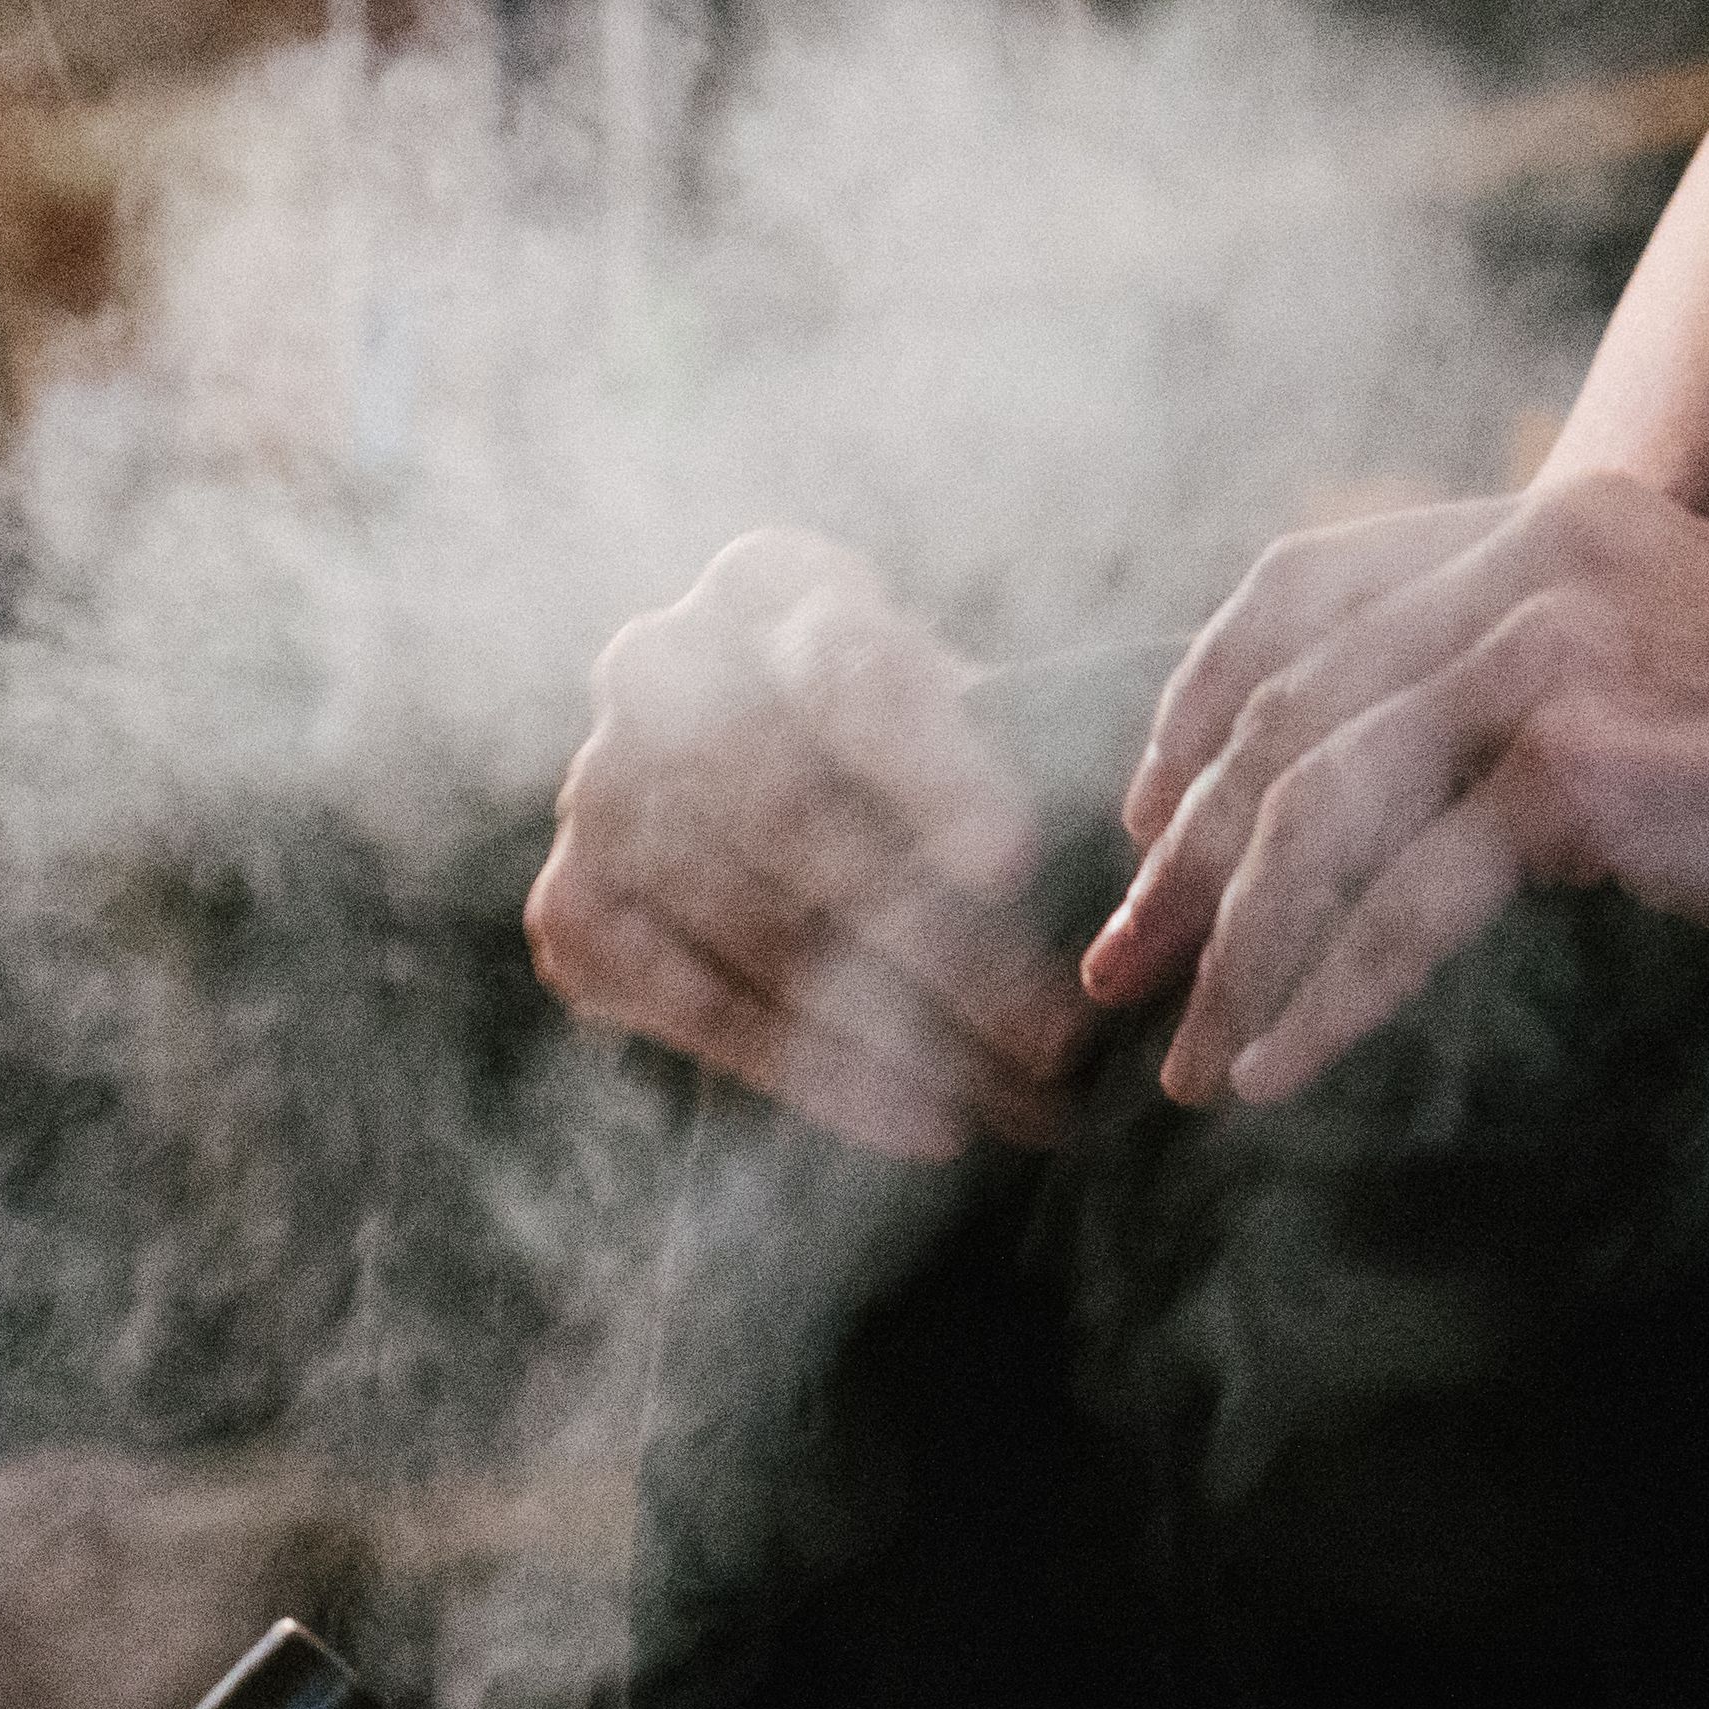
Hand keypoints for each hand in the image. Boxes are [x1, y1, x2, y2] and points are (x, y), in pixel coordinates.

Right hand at [527, 531, 1097, 1162]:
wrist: (752, 800)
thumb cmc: (906, 747)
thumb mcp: (966, 704)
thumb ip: (1032, 743)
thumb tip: (1139, 863)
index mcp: (767, 585)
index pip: (844, 671)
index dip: (926, 769)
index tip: (1010, 863)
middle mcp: (654, 669)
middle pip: (792, 820)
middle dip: (933, 945)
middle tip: (1048, 1040)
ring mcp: (595, 792)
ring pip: (750, 926)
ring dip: (892, 1032)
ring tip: (1012, 1101)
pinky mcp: (568, 907)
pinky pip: (686, 1004)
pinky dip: (807, 1072)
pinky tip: (917, 1123)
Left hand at [1079, 480, 1708, 1107]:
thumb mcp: (1680, 690)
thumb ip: (1537, 695)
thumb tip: (1377, 791)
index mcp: (1563, 516)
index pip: (1307, 579)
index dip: (1198, 700)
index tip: (1146, 820)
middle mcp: (1547, 554)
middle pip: (1284, 702)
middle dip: (1181, 853)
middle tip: (1121, 968)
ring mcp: (1563, 649)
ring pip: (1320, 808)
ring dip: (1234, 945)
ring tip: (1186, 1051)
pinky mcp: (1587, 767)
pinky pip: (1399, 900)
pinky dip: (1323, 994)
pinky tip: (1279, 1067)